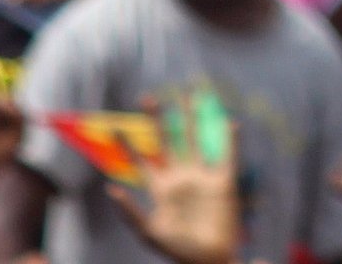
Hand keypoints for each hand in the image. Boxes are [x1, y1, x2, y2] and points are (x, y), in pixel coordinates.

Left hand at [108, 91, 240, 263]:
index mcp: (161, 189)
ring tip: (191, 95)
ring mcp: (202, 178)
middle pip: (167, 141)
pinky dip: (230, 141)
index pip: (143, 161)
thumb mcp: (148, 233)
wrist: (208, 260)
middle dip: (158, 120)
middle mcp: (180, 178)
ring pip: (195, 140)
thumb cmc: (177, 250)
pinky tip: (231, 123)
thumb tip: (110, 188)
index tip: (115, 127)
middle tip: (147, 97)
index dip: (129, 145)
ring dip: (193, 119)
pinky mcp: (223, 183)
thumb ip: (130, 211)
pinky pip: (228, 157)